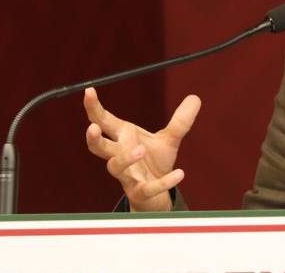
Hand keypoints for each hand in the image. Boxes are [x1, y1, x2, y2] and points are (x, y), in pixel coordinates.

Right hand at [83, 87, 200, 211]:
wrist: (157, 194)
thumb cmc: (154, 162)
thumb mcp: (169, 139)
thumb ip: (180, 121)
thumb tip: (195, 97)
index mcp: (123, 138)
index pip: (103, 121)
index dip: (94, 108)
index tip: (89, 91)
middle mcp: (120, 156)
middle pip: (99, 148)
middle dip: (94, 139)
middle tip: (93, 128)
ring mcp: (127, 175)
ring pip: (116, 167)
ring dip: (126, 158)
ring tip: (140, 149)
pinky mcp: (140, 192)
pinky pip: (148, 187)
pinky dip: (163, 182)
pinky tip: (180, 174)